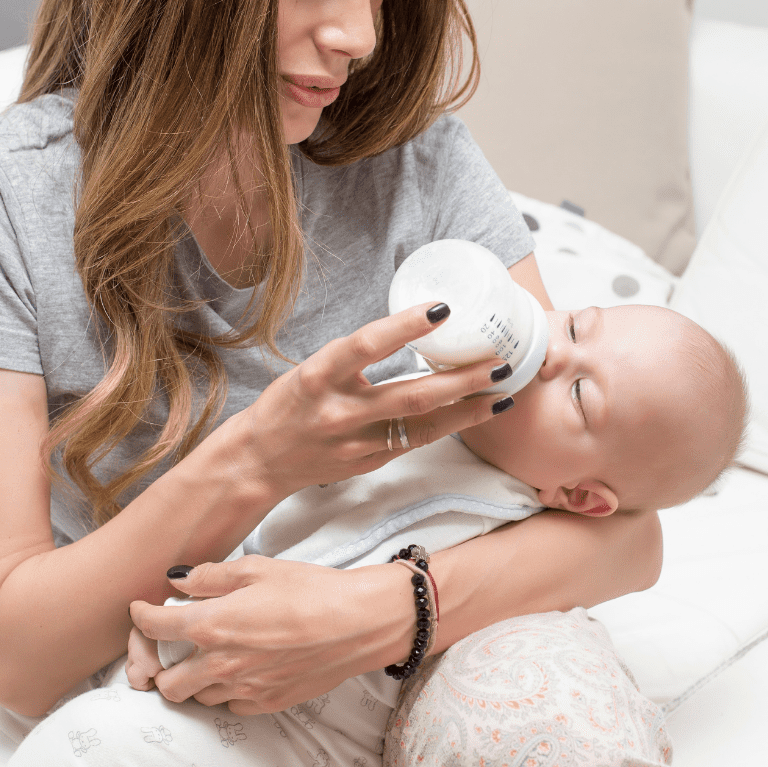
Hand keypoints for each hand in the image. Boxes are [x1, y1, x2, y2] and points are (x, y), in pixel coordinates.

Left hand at [128, 555, 413, 713]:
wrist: (357, 622)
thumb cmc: (310, 589)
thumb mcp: (259, 568)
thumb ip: (211, 576)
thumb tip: (179, 579)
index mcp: (213, 625)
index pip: (157, 627)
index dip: (141, 616)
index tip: (141, 609)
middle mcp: (221, 664)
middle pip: (166, 681)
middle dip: (163, 662)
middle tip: (176, 642)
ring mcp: (243, 689)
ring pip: (197, 696)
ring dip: (195, 677)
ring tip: (214, 652)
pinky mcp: (266, 702)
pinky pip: (230, 704)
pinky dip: (227, 689)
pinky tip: (243, 666)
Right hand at [227, 302, 512, 497]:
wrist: (260, 459)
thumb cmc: (289, 404)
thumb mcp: (314, 368)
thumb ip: (356, 356)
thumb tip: (412, 329)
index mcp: (319, 375)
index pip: (366, 345)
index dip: (405, 326)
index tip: (442, 309)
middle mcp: (339, 410)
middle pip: (411, 394)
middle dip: (461, 379)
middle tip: (497, 362)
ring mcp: (356, 442)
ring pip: (423, 425)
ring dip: (468, 408)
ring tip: (502, 392)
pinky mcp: (369, 462)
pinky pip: (417, 441)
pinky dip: (449, 426)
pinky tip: (476, 412)